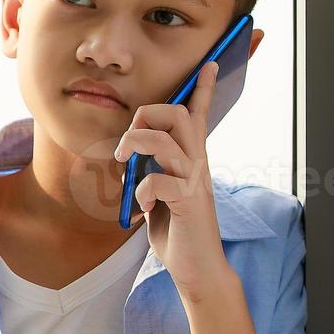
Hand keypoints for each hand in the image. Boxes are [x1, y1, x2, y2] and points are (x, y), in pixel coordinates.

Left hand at [113, 60, 232, 297]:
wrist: (197, 269)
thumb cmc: (177, 231)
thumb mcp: (160, 194)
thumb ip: (150, 172)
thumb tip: (129, 158)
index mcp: (191, 159)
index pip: (198, 115)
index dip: (204, 88)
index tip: (210, 63)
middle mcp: (197, 164)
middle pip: (177, 114)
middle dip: (145, 116)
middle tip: (129, 144)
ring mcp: (194, 182)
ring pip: (164, 141)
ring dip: (134, 147)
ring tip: (124, 168)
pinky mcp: (188, 204)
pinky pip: (156, 182)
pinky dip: (140, 193)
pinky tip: (140, 209)